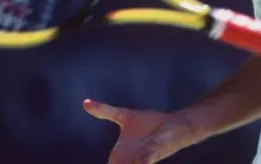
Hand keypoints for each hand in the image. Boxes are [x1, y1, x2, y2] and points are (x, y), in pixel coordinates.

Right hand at [83, 99, 202, 163]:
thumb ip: (105, 111)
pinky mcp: (155, 152)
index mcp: (120, 155)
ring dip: (131, 163)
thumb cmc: (151, 124)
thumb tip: (85, 102)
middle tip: (113, 163)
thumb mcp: (124, 116)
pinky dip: (144, 160)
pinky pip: (146, 160)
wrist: (176, 123)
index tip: (108, 161)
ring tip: (134, 161)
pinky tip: (143, 160)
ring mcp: (143, 158)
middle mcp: (130, 160)